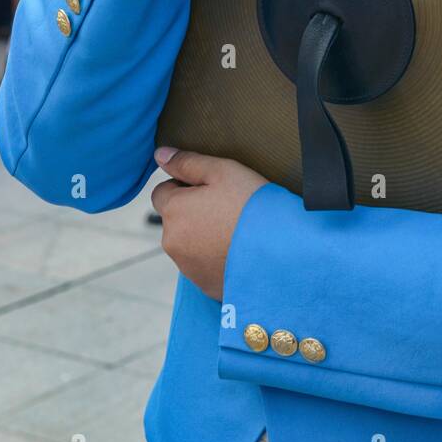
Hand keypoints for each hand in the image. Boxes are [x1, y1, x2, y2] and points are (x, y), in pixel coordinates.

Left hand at [151, 148, 268, 299]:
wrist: (282, 252)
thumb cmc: (253, 205)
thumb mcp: (223, 171)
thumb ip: (188, 162)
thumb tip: (160, 155)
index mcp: (174, 211)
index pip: (161, 193)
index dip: (184, 186)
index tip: (211, 189)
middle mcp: (173, 243)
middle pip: (175, 220)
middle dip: (193, 213)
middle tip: (228, 208)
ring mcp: (188, 268)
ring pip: (188, 244)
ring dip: (203, 236)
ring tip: (236, 231)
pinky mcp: (205, 286)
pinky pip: (203, 266)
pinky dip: (214, 258)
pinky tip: (238, 251)